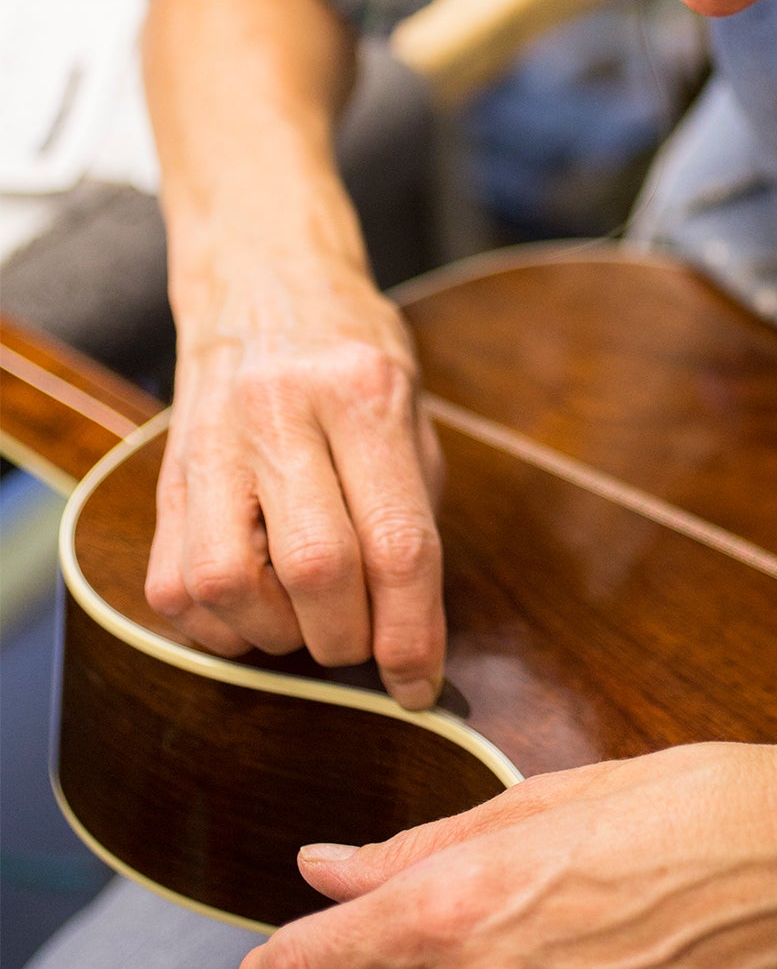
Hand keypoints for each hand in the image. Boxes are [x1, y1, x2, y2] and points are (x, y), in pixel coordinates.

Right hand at [144, 256, 444, 705]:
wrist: (263, 281)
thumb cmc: (351, 356)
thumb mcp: (410, 410)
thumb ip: (414, 514)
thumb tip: (417, 636)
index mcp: (362, 393)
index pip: (396, 542)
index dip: (412, 634)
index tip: (418, 687)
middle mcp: (281, 411)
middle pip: (317, 571)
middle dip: (347, 639)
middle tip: (362, 640)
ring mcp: (212, 441)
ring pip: (230, 587)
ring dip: (278, 635)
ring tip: (305, 616)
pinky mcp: (165, 476)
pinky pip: (176, 589)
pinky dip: (222, 624)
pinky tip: (256, 601)